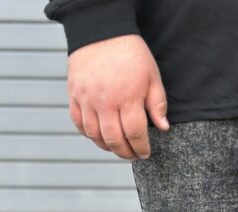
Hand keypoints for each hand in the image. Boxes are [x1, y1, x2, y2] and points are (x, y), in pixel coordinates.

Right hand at [67, 34, 169, 159]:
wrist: (101, 30)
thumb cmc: (130, 53)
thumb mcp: (152, 77)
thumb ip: (158, 104)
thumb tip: (163, 128)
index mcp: (127, 98)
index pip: (135, 134)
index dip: (141, 148)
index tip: (145, 153)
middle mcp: (105, 102)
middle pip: (114, 140)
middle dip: (125, 153)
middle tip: (132, 155)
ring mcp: (87, 99)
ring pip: (94, 135)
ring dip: (107, 146)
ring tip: (117, 147)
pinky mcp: (74, 94)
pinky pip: (78, 123)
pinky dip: (88, 134)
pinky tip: (99, 136)